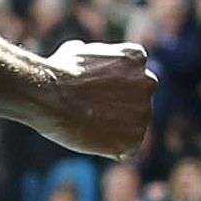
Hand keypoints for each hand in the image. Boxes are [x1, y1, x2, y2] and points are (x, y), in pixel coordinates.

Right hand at [31, 41, 155, 157]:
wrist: (51, 97)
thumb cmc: (58, 72)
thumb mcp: (75, 51)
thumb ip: (91, 55)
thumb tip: (82, 51)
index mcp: (137, 57)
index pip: (133, 74)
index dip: (111, 84)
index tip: (92, 89)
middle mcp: (148, 83)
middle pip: (138, 99)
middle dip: (120, 105)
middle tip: (91, 110)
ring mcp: (143, 112)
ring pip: (133, 125)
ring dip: (115, 127)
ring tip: (88, 124)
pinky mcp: (134, 140)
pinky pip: (127, 148)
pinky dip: (112, 149)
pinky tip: (92, 139)